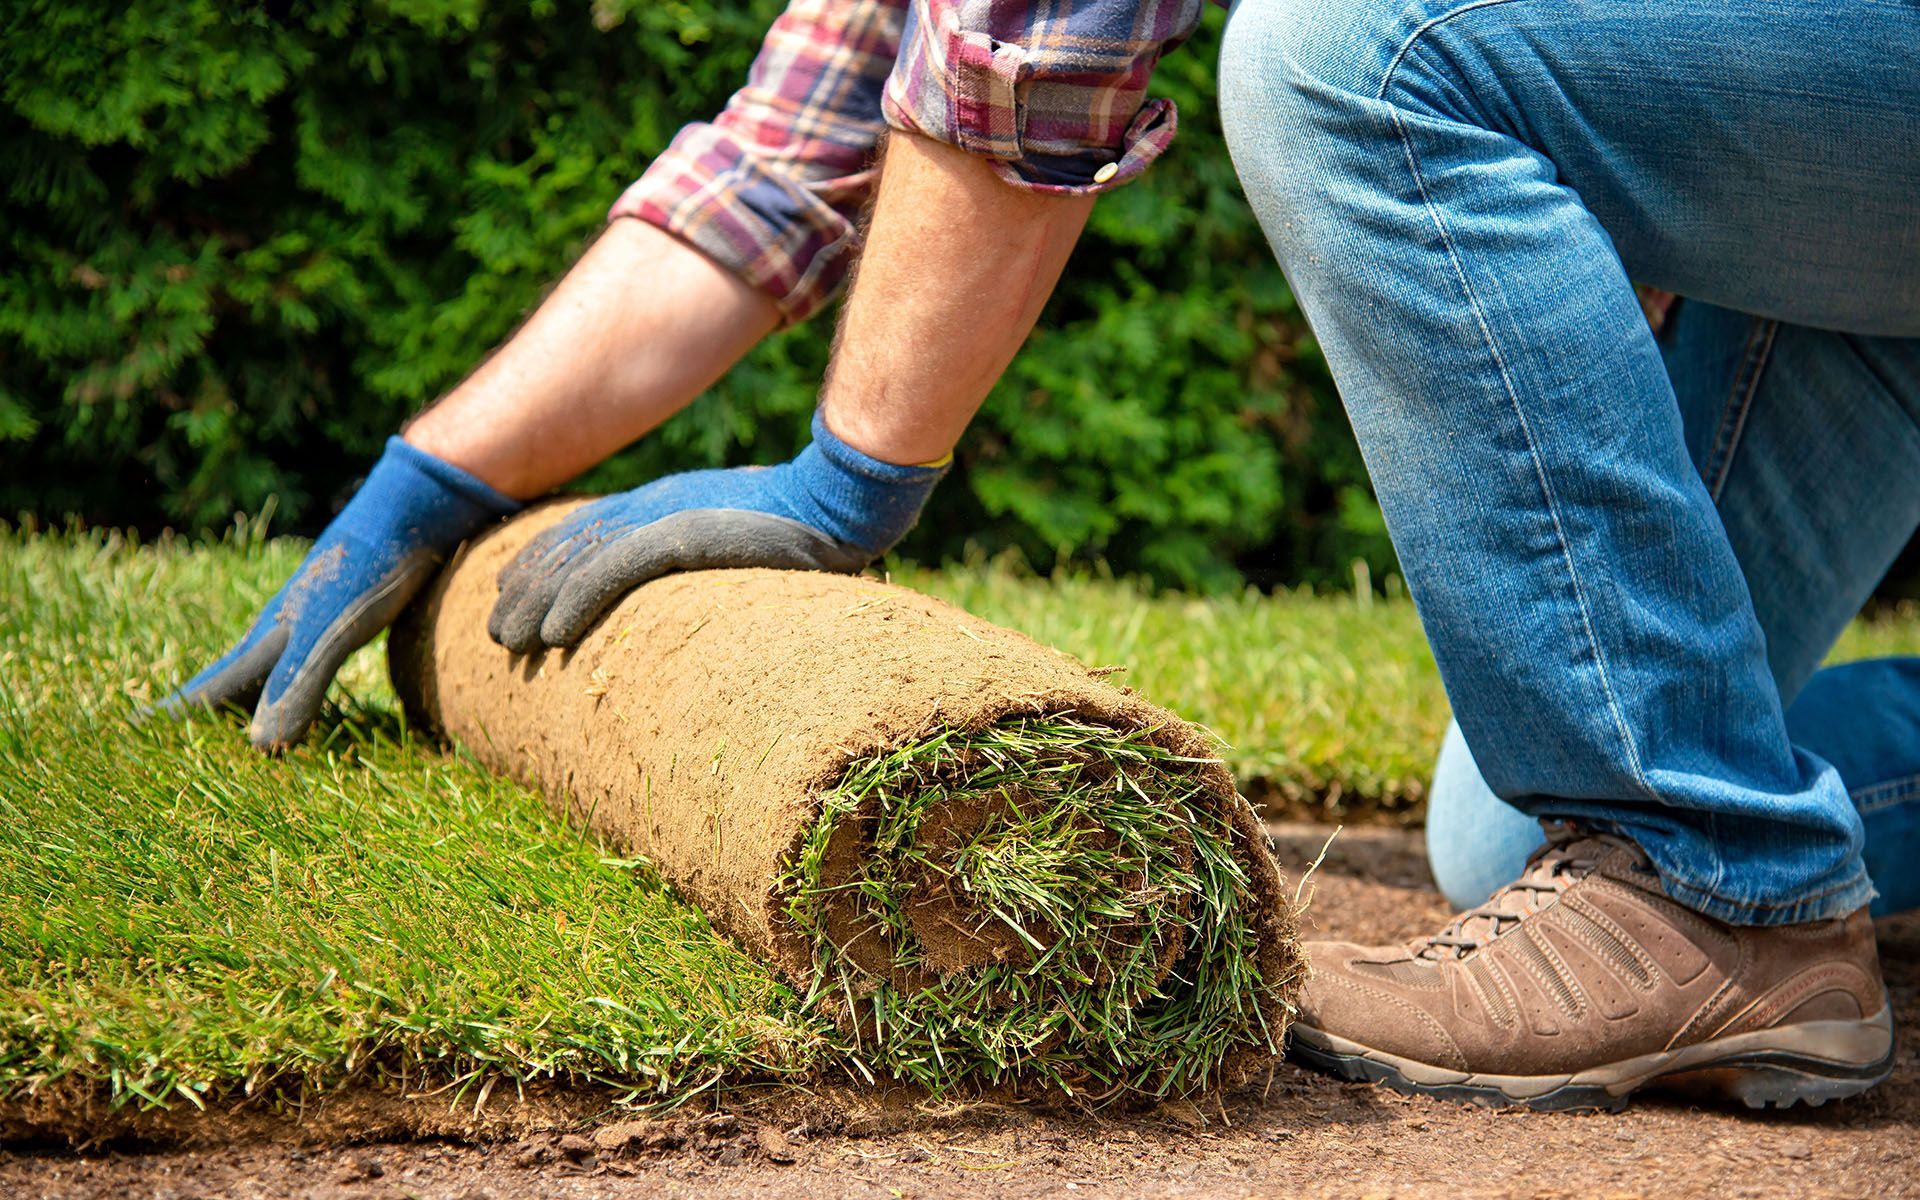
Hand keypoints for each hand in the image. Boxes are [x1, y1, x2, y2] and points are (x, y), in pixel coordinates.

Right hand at [155, 438, 518, 749]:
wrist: (406, 514)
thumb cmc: (363, 572)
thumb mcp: (329, 635)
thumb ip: (297, 686)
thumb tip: (260, 749)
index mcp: (265, 640)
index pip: (209, 688)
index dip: (175, 715)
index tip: (134, 736)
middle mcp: (278, 632)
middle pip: (229, 681)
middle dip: (199, 714)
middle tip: (164, 741)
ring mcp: (308, 622)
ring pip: (263, 670)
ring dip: (243, 701)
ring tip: (224, 725)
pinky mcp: (341, 617)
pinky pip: (299, 661)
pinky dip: (286, 685)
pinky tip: (295, 687)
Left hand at [487, 410, 947, 652]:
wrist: (838, 508)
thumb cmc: (799, 532)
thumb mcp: (730, 542)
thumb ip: (691, 556)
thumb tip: (673, 595)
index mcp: (662, 505)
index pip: (585, 534)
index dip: (541, 564)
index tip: (512, 599)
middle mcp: (653, 506)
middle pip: (571, 547)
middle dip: (527, 589)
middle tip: (496, 633)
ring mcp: (666, 517)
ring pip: (582, 562)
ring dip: (539, 605)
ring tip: (509, 643)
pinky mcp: (681, 534)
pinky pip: (615, 571)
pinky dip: (578, 601)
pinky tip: (553, 634)